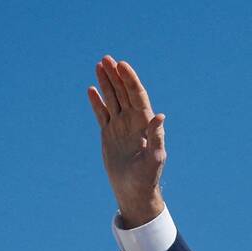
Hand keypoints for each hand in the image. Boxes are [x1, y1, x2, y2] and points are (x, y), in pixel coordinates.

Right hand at [87, 55, 166, 227]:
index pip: (137, 95)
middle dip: (115, 75)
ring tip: (98, 65)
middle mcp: (132, 121)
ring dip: (106, 83)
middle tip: (106, 59)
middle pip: (123, 92)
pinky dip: (97, 102)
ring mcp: (120, 126)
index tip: (121, 64)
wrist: (134, 191)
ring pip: (112, 99)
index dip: (129, 79)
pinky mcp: (109, 134)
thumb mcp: (155, 158)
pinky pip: (102, 114)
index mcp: (144, 123)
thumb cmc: (147, 177)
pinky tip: (91, 89)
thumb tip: (160, 116)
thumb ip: (157, 137)